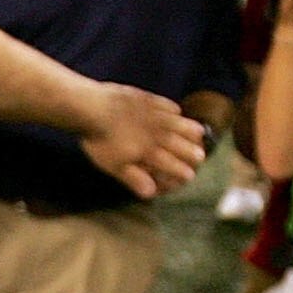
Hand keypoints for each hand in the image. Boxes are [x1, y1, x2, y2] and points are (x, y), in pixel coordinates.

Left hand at [81, 84, 205, 199]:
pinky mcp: (145, 98)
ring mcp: (152, 113)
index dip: (181, 171)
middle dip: (191, 151)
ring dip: (189, 129)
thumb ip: (134, 178)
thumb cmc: (99, 140)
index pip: (171, 163)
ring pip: (178, 123)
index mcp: (149, 151)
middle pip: (179, 143)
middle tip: (201, 157)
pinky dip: (174, 110)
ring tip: (200, 133)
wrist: (91, 108)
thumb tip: (151, 193)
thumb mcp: (114, 166)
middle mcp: (156, 132)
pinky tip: (178, 111)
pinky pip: (165, 104)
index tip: (190, 175)